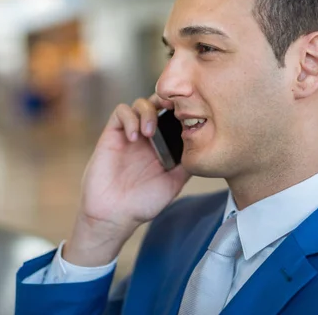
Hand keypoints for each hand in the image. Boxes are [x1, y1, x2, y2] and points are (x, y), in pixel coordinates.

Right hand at [64, 95, 189, 265]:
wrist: (114, 216)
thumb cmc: (143, 203)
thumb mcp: (173, 183)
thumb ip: (187, 165)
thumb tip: (206, 147)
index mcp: (163, 145)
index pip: (174, 117)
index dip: (182, 110)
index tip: (191, 114)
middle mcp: (147, 137)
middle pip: (158, 103)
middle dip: (167, 101)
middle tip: (173, 110)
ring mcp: (130, 134)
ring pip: (140, 103)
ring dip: (148, 112)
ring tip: (150, 132)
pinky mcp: (112, 135)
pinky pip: (120, 112)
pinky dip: (129, 118)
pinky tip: (134, 137)